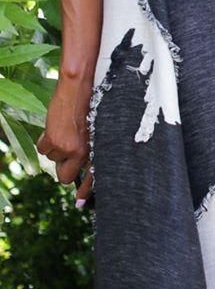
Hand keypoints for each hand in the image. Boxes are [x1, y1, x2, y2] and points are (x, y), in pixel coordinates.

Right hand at [38, 74, 93, 206]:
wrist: (81, 85)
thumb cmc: (92, 101)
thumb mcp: (96, 126)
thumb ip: (91, 147)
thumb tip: (82, 167)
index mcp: (97, 147)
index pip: (91, 177)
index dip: (85, 191)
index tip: (80, 203)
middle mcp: (84, 152)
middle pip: (66, 176)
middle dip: (65, 166)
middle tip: (68, 150)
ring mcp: (69, 148)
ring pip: (53, 159)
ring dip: (57, 146)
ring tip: (67, 128)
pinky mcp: (55, 141)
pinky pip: (43, 148)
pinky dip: (47, 139)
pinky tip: (56, 126)